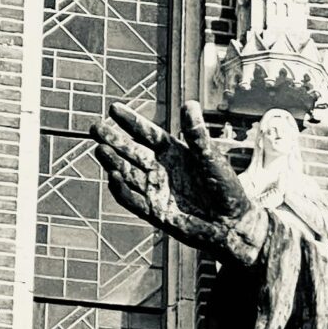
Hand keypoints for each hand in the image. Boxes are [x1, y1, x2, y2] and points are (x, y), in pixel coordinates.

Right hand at [91, 101, 268, 265]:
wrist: (232, 225)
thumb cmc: (227, 189)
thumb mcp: (211, 158)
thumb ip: (197, 135)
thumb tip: (190, 103)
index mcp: (175, 153)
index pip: (148, 134)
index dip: (131, 122)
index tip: (113, 108)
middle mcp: (161, 169)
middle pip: (131, 152)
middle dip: (113, 140)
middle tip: (95, 127)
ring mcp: (156, 190)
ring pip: (127, 173)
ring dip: (113, 162)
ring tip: (100, 149)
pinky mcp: (154, 211)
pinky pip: (132, 200)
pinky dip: (121, 189)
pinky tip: (114, 176)